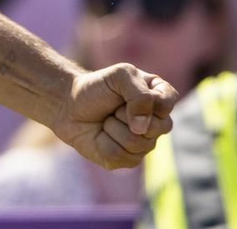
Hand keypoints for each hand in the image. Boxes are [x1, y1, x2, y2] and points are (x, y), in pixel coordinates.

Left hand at [50, 63, 175, 169]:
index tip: (125, 90)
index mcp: (159, 99)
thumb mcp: (120, 76)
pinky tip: (101, 134)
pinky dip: (104, 141)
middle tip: (114, 108)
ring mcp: (144, 144)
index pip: (167, 103)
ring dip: (113, 127)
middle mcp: (156, 124)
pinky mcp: (128, 160)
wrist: (69, 105)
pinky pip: (120, 155)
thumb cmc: (96, 88)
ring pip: (138, 143)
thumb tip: (142, 129)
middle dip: (126, 113)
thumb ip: (140, 95)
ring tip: (106, 120)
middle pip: (158, 127)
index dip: (146, 99)